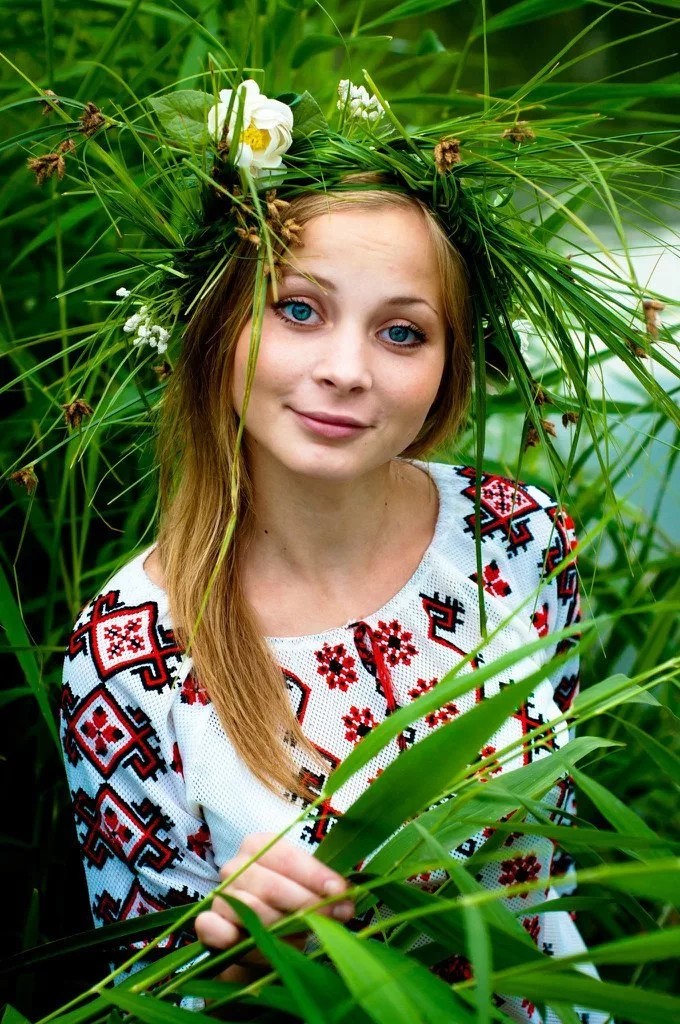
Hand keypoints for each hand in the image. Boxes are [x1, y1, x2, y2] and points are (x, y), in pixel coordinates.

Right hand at [194, 831, 354, 949]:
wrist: (255, 941)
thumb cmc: (286, 908)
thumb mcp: (307, 893)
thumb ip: (323, 893)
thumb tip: (346, 901)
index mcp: (259, 845)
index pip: (288, 857)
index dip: (315, 876)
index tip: (340, 892)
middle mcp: (236, 865)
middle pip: (272, 884)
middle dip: (307, 903)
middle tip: (336, 917)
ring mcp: (219, 893)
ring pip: (250, 908)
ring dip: (282, 925)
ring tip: (306, 936)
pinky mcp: (206, 923)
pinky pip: (212, 926)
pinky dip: (228, 934)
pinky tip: (243, 940)